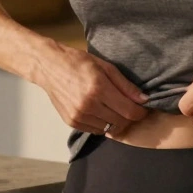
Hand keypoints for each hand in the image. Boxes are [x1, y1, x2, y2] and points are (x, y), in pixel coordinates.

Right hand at [35, 45, 149, 136]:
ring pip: (109, 129)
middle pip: (121, 122)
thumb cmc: (78, 62)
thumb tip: (144, 100)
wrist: (49, 67)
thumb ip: (125, 85)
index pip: (129, 111)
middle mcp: (89, 105)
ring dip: (116, 122)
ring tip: (114, 109)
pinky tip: (101, 112)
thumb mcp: (105, 67)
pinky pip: (95, 131)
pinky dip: (102, 124)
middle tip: (130, 108)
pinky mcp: (72, 122)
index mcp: (99, 88)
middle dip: (129, 117)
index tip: (142, 109)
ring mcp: (79, 116)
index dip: (140, 112)